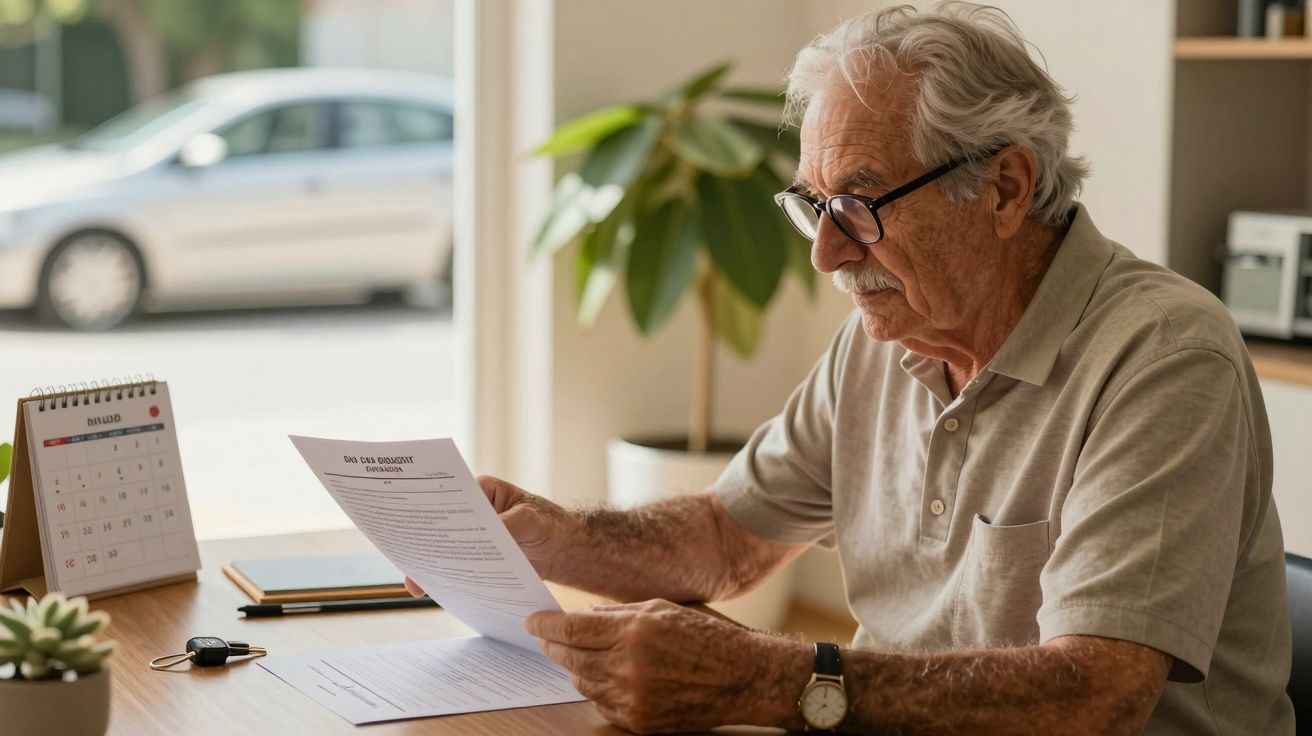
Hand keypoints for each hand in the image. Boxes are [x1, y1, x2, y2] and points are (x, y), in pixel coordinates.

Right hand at [405, 475, 576, 596]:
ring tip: (415, 584)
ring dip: (431, 564)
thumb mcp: (531, 521)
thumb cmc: (550, 525)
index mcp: (483, 491)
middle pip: (442, 525)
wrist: (563, 550)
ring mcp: (473, 535)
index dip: (433, 509)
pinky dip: (447, 578)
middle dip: (426, 542)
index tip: (419, 525)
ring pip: (446, 548)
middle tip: (411, 560)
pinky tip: (434, 592)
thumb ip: (508, 524)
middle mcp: (473, 512)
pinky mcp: (477, 557)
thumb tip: (484, 533)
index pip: (451, 496)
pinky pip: (457, 566)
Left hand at [526, 599, 799, 733]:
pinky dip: (598, 689)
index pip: (573, 629)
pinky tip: (605, 677)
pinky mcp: (641, 722)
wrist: (745, 677)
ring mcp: (634, 699)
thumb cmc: (709, 636)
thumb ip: (619, 613)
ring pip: (583, 683)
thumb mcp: (663, 609)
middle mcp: (631, 666)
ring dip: (575, 668)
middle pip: (571, 658)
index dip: (546, 626)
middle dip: (554, 647)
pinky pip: (603, 705)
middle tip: (545, 639)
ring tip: (576, 656)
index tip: (532, 622)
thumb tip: (582, 617)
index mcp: (636, 631)